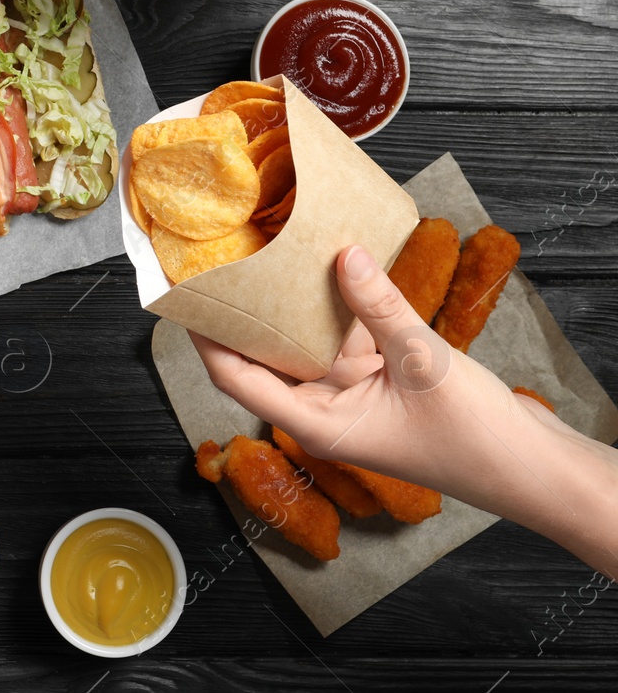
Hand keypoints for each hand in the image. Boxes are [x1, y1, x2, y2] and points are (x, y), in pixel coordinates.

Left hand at [190, 244, 566, 507]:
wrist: (532, 467)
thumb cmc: (477, 439)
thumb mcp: (423, 363)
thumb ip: (381, 308)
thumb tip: (344, 256)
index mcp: (317, 424)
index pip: (237, 378)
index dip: (208, 338)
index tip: (186, 298)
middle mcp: (325, 410)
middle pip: (266, 355)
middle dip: (246, 312)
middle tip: (226, 260)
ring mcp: (353, 394)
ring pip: (307, 341)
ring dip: (296, 304)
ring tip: (271, 251)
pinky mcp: (381, 379)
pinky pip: (347, 337)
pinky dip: (342, 308)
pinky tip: (336, 265)